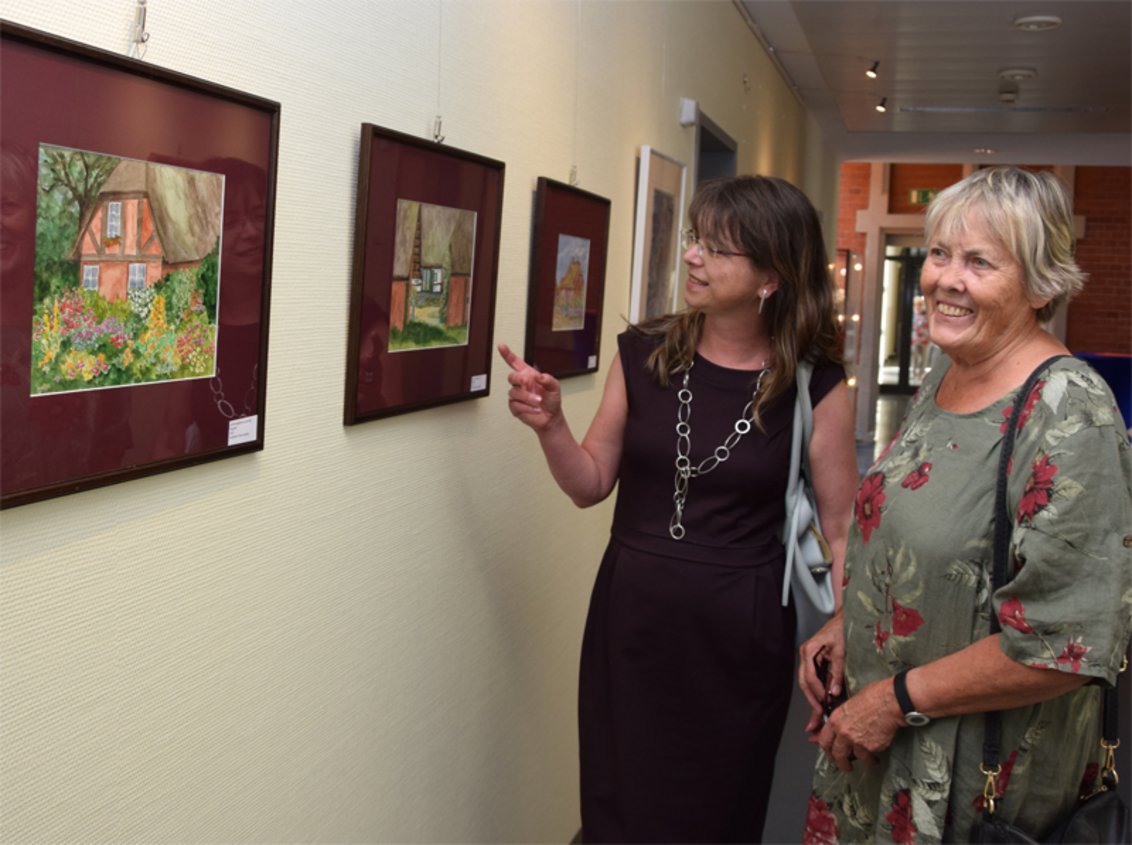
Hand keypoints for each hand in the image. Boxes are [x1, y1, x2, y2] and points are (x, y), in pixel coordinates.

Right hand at [498, 343, 562, 432]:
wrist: (551, 417)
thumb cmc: (552, 400)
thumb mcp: (555, 387)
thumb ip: (548, 379)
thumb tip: (539, 376)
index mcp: (529, 375)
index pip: (515, 362)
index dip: (507, 354)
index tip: (501, 346)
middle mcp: (521, 384)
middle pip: (511, 376)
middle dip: (518, 378)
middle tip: (527, 383)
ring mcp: (517, 396)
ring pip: (514, 392)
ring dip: (528, 397)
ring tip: (538, 402)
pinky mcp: (515, 407)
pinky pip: (516, 405)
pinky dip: (527, 408)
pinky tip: (535, 409)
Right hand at [798, 611, 845, 734]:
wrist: (844, 617)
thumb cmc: (842, 629)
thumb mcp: (842, 650)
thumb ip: (837, 672)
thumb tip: (835, 691)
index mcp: (809, 650)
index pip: (809, 677)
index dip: (817, 692)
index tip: (824, 704)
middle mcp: (806, 655)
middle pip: (804, 683)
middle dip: (811, 701)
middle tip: (816, 716)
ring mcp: (809, 659)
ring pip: (807, 683)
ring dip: (813, 698)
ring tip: (817, 715)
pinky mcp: (815, 662)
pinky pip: (814, 679)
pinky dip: (818, 691)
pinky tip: (822, 702)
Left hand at [816, 677, 903, 771]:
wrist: (891, 702)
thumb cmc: (874, 696)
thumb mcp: (851, 703)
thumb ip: (844, 717)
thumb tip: (843, 724)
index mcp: (836, 719)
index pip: (824, 740)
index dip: (827, 749)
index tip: (831, 753)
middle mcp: (843, 732)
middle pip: (837, 754)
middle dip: (841, 763)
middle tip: (845, 766)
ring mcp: (857, 742)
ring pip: (856, 757)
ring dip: (863, 761)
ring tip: (869, 760)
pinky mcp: (871, 748)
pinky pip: (870, 755)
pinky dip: (873, 757)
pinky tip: (877, 756)